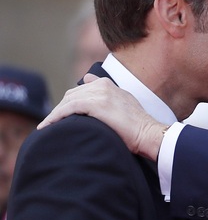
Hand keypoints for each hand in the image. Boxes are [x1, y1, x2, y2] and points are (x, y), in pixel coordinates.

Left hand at [38, 74, 165, 160]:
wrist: (148, 133)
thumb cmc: (138, 126)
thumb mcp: (123, 105)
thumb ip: (108, 97)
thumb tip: (89, 86)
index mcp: (110, 85)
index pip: (81, 88)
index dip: (71, 101)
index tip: (65, 113)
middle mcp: (104, 86)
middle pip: (72, 94)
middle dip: (60, 108)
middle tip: (53, 123)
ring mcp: (101, 94)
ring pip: (68, 100)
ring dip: (55, 113)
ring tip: (48, 126)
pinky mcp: (96, 104)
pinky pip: (68, 108)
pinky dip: (55, 116)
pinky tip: (47, 126)